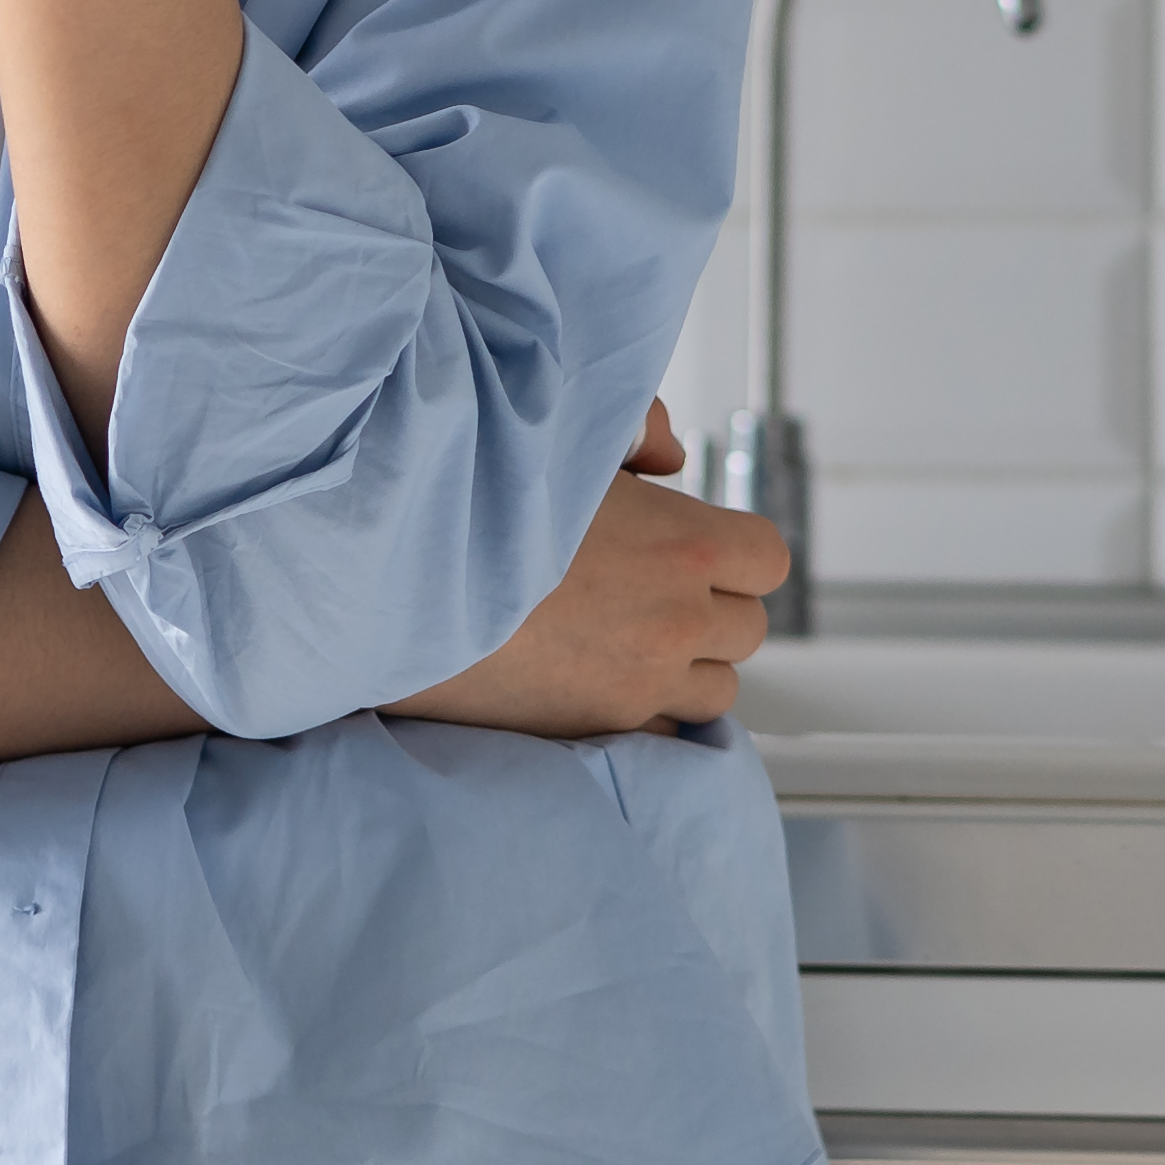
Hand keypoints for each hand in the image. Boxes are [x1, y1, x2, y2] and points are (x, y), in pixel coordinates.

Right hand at [385, 404, 791, 741]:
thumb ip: (640, 429)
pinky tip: (604, 680)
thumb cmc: (471, 501)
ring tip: (629, 638)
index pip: (769, 558)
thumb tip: (673, 457)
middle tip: (649, 588)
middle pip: (749, 626)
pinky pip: (668, 735)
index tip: (694, 546)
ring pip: (718, 689)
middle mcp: (676, 620)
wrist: (395, 582)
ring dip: (688, 664)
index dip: (735, 550)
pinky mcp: (600, 726)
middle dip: (712, 606)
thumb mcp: (565, 438)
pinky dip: (651, 712)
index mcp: (683, 545)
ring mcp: (642, 682)